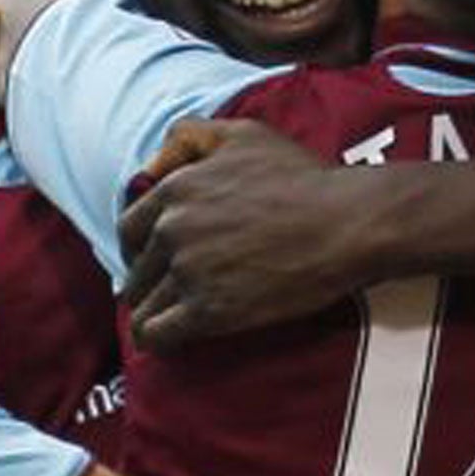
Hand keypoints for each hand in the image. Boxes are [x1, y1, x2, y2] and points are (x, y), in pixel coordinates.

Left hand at [120, 118, 367, 349]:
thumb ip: (189, 137)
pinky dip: (157, 339)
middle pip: (136, 270)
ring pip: (143, 305)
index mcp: (175, 190)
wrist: (346, 223)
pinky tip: (171, 341)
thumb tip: (151, 164)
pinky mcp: (208, 311)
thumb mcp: (242, 134)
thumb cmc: (302, 179)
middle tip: (170, 293)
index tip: (154, 261)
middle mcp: (172, 230)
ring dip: (153, 313)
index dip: (139, 248)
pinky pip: (156, 334)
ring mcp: (187, 272)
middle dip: (149, 282)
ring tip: (171, 320)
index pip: (128, 229)